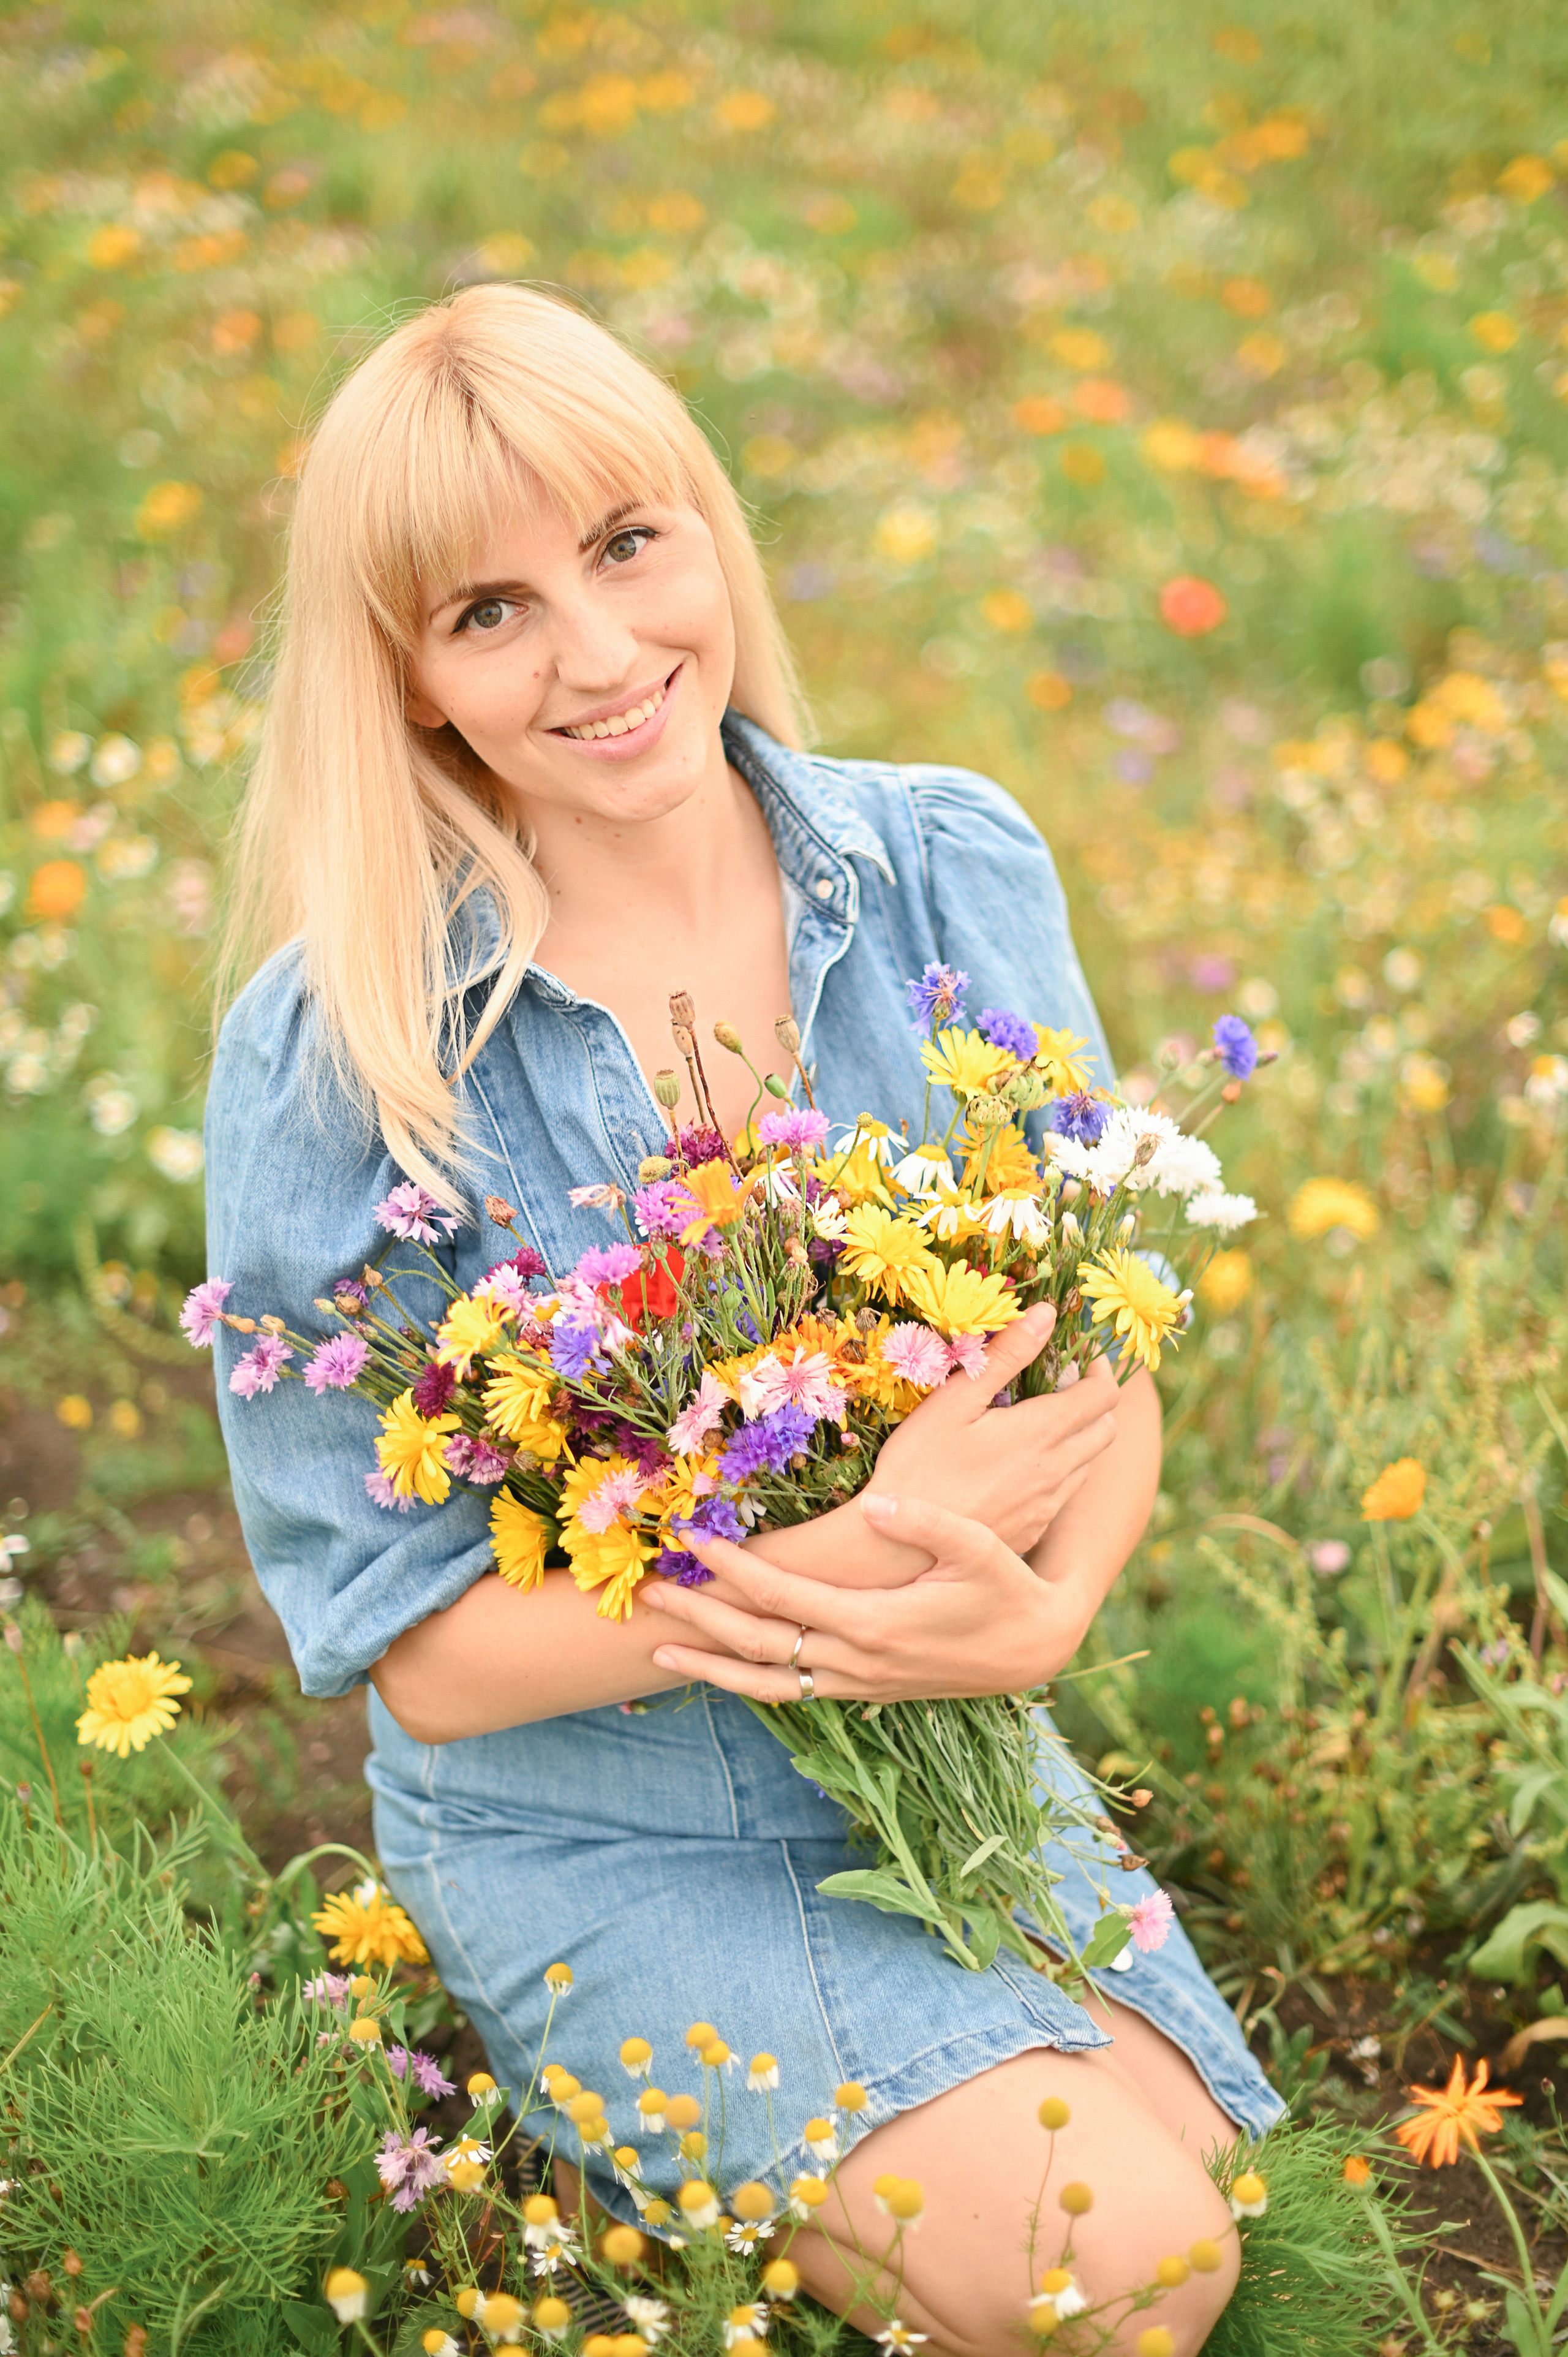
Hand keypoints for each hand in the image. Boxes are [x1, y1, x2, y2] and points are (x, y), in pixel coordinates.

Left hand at [642, 1492, 1092, 1704]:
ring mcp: (858, 1682)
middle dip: (699, 1617)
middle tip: (648, 1593)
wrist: (1035, 1646)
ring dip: (710, 1665)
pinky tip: (722, 1669)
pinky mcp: (865, 1690)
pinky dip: (749, 1683)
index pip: (780, 1595)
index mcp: (872, 1622)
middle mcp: (856, 1660)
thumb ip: (928, 1524)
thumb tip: (876, 1504)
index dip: (731, 1567)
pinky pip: (792, 1691)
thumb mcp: (979, 1548)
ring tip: (658, 1650)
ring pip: (766, 1682)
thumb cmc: (1007, 1586)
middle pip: (757, 1644)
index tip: (692, 1538)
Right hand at [866, 1302, 1119, 1559]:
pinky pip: (1063, 1493)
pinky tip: (1016, 1463)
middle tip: (1057, 1384)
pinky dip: (1057, 1469)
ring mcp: (1047, 1505)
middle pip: (1106, 1428)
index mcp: (1044, 1433)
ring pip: (1087, 1463)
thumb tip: (1046, 1314)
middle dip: (1092, 1400)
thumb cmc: (918, 1465)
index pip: (1104, 1394)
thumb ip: (1006, 1355)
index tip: (1077, 1354)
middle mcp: (1058, 1472)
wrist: (899, 1548)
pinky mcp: (1033, 1530)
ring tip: (1036, 1421)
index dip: (1099, 1368)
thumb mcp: (955, 1400)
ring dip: (1077, 1436)